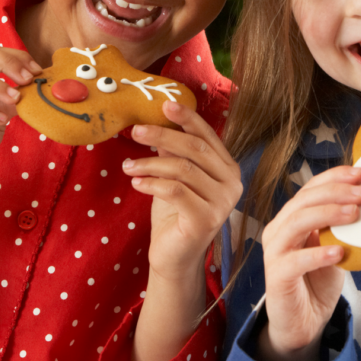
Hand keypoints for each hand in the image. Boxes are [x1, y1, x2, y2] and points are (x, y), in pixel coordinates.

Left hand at [124, 101, 241, 279]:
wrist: (174, 256)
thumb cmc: (175, 214)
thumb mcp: (175, 176)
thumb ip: (174, 152)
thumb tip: (158, 122)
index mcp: (228, 168)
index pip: (207, 136)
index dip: (187, 118)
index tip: (165, 104)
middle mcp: (232, 183)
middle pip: (195, 149)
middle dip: (163, 135)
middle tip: (136, 131)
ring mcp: (222, 203)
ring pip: (183, 169)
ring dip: (150, 163)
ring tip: (127, 166)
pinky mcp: (206, 220)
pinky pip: (176, 191)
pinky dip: (152, 183)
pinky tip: (136, 183)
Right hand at [256, 165, 360, 360]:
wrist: (303, 322)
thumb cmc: (317, 281)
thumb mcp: (334, 247)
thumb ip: (342, 227)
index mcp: (291, 218)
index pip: (310, 188)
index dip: (334, 177)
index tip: (360, 173)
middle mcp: (279, 229)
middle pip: (303, 200)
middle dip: (335, 192)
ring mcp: (275, 252)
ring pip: (296, 222)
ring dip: (327, 214)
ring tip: (354, 214)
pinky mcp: (276, 276)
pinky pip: (295, 260)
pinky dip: (318, 253)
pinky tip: (339, 252)